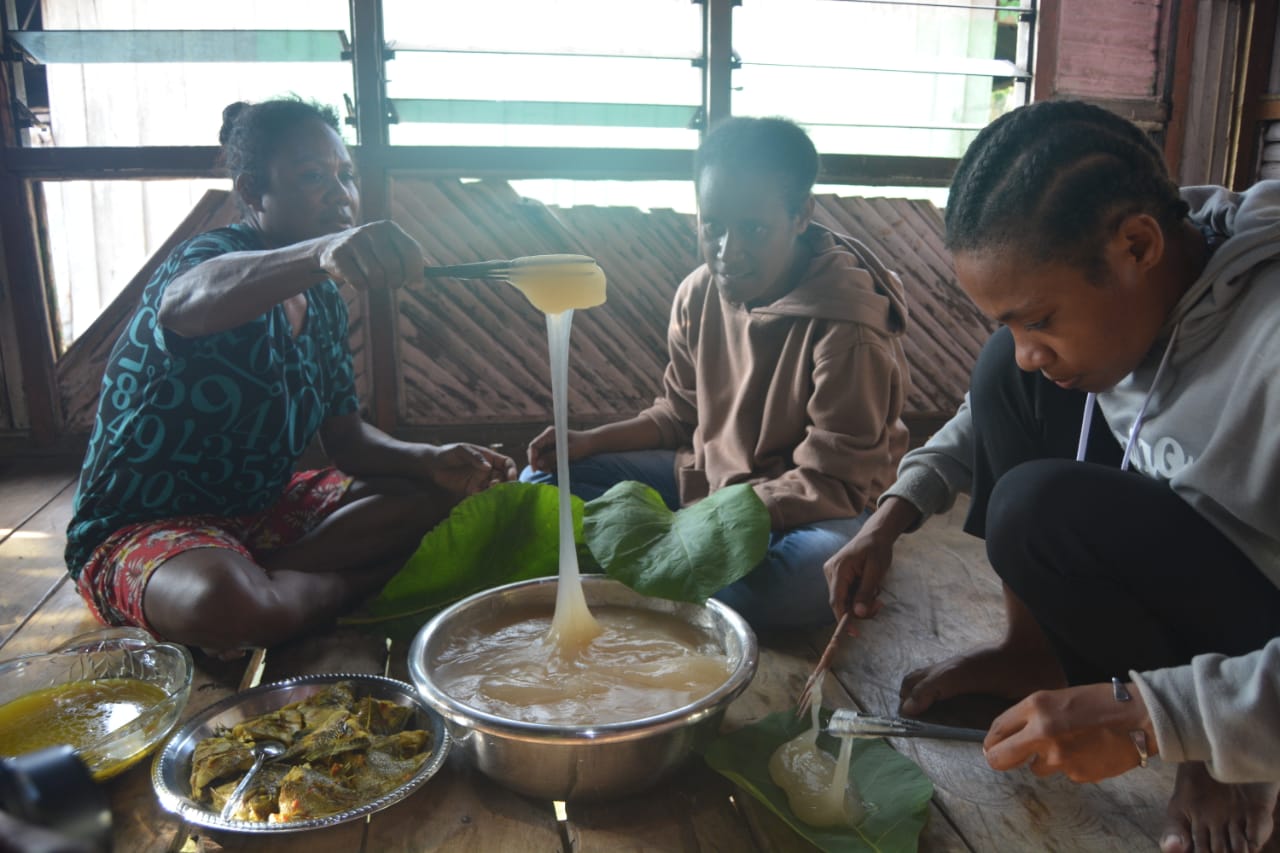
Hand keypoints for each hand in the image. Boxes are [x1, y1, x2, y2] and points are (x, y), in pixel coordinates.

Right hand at [316, 220, 424, 290]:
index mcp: (388, 227)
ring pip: (376, 276)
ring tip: (375, 281)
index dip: (416, 271)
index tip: (416, 285)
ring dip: (378, 285)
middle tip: (393, 284)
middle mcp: (371, 230)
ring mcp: (352, 241)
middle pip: (394, 266)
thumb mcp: (391, 248)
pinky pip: (358, 282)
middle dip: (396, 281)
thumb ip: (410, 258)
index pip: (410, 250)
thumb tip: (428, 271)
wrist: (333, 248)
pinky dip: (362, 287)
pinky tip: (358, 280)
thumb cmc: (370, 252)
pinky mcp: (337, 255)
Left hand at [425, 443, 516, 497]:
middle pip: (504, 478)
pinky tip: (481, 499)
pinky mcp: (472, 490)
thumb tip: (488, 467)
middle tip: (497, 487)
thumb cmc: (448, 453)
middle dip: (505, 484)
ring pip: (495, 488)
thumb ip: (475, 457)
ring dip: (496, 492)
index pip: (507, 463)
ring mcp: (480, 481)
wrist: (432, 465)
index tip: (511, 477)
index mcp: (489, 457)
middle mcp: (487, 470)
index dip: (512, 470)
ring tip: (490, 494)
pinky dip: (485, 498)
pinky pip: (483, 495)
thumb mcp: (462, 450)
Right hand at [525, 426, 592, 473]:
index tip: (536, 470)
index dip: (532, 458)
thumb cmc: (582, 445)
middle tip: (546, 471)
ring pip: (539, 455)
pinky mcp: (552, 447)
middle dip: (537, 462)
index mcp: (550, 433)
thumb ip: (553, 457)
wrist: (591, 443)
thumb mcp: (568, 452)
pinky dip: (546, 463)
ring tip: (550, 471)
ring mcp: (549, 441)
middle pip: (534, 451)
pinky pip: (545, 456)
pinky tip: (553, 468)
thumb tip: (539, 464)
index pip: (534, 446)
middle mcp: (547, 436)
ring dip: (542, 464)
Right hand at [822, 497, 916, 628]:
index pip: (837, 601)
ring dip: (861, 603)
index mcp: (838, 569)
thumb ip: (866, 592)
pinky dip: (859, 597)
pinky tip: (870, 588)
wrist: (875, 535)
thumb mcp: (876, 570)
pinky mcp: (837, 576)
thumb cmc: (876, 549)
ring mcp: (832, 574)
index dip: (844, 619)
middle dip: (859, 609)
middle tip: (879, 605)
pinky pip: (847, 594)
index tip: (854, 633)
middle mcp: (830, 572)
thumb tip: (859, 614)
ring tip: (877, 593)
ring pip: (845, 600)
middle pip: (841, 602)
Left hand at [983, 682, 1155, 782]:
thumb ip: (1033, 716)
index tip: (989, 747)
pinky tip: (1087, 752)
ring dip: (1045, 760)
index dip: (991, 741)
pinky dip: (1071, 766)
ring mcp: (1060, 757)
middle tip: (1000, 760)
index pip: (998, 729)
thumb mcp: (1059, 697)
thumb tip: (1010, 736)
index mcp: (1036, 706)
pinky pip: (1064, 773)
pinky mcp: (1077, 774)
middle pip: (1001, 758)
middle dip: (998, 760)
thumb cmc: (1101, 702)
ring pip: (1036, 768)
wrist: (1140, 718)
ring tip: (1069, 744)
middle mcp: (1042, 732)